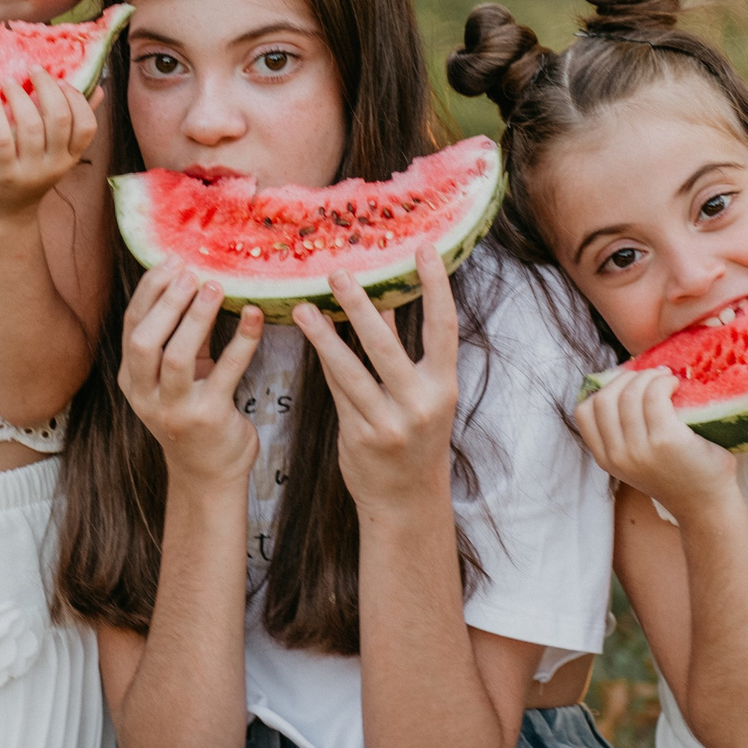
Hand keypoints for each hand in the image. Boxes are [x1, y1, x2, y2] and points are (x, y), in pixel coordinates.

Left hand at [0, 66, 96, 221]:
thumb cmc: (25, 175)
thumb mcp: (54, 152)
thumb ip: (73, 123)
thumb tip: (100, 89)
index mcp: (70, 157)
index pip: (86, 125)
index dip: (76, 98)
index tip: (60, 80)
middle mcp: (54, 165)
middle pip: (60, 118)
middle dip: (47, 87)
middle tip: (33, 70)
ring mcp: (28, 171)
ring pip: (31, 125)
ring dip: (19, 96)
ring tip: (8, 82)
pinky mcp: (2, 173)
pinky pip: (1, 138)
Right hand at [118, 262, 266, 491]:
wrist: (208, 472)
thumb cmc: (192, 413)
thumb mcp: (178, 376)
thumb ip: (182, 336)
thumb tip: (196, 282)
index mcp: (133, 379)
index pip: (132, 326)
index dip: (150, 291)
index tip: (171, 261)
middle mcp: (146, 395)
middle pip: (144, 340)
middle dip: (167, 302)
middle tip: (192, 272)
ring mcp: (175, 408)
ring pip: (177, 356)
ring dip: (197, 317)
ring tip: (216, 287)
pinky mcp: (209, 417)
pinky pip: (226, 372)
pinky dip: (242, 340)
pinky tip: (254, 315)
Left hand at [290, 248, 458, 520]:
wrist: (406, 499)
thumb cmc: (415, 436)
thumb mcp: (423, 394)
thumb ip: (404, 348)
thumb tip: (385, 299)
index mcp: (443, 386)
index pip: (444, 327)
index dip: (436, 287)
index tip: (424, 248)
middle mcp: (420, 403)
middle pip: (386, 347)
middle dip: (361, 308)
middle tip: (338, 273)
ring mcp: (388, 422)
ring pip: (351, 369)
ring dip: (324, 336)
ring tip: (304, 306)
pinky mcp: (359, 436)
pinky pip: (337, 390)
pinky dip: (324, 360)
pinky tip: (310, 334)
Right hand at [574, 369, 737, 515]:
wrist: (706, 505)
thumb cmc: (677, 476)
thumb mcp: (635, 462)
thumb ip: (622, 435)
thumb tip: (625, 385)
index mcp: (606, 459)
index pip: (584, 412)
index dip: (604, 389)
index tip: (627, 385)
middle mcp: (617, 455)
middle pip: (604, 398)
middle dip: (626, 378)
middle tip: (651, 376)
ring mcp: (639, 449)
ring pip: (629, 394)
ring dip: (648, 377)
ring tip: (666, 379)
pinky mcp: (665, 440)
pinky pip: (655, 396)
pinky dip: (663, 383)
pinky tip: (676, 386)